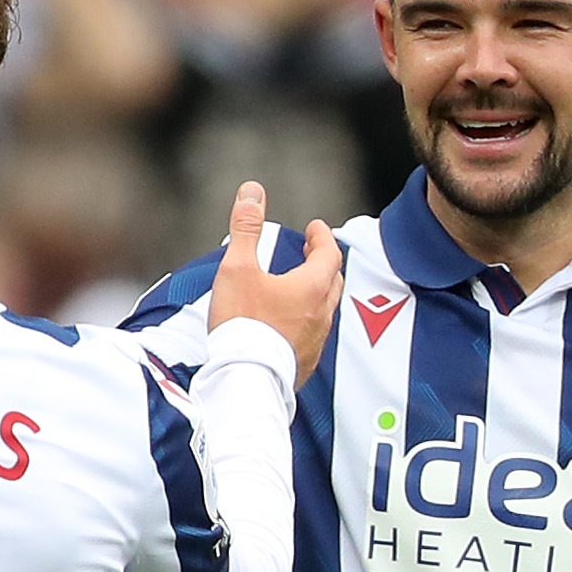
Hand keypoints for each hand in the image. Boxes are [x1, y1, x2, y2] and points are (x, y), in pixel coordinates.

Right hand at [203, 179, 342, 385]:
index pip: (329, 253)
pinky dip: (308, 319)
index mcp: (312, 287)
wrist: (244, 380)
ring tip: (299, 285)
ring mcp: (316, 342)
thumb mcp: (238, 268)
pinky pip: (314, 335)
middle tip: (311, 253)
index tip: (316, 228)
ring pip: (326, 309)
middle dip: (324, 262)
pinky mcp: (305, 364)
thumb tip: (252, 191)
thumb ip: (246, 228)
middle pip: (333, 281)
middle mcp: (322, 314)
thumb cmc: (241, 325)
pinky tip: (290, 322)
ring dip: (317, 291)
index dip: (323, 237)